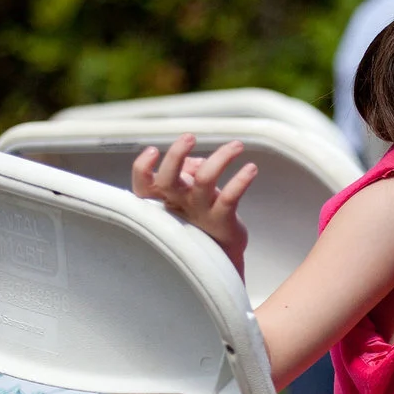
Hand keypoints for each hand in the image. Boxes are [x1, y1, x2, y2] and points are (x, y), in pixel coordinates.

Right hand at [133, 133, 256, 273]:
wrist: (221, 257)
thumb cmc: (201, 220)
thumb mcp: (188, 195)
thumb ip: (188, 173)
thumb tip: (197, 161)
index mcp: (162, 201)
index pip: (142, 186)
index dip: (142, 168)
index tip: (153, 150)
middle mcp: (177, 207)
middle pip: (167, 180)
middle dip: (176, 155)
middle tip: (190, 137)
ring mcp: (199, 214)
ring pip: (204, 180)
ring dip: (221, 158)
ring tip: (237, 145)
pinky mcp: (221, 221)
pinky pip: (230, 197)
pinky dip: (241, 180)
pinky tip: (251, 168)